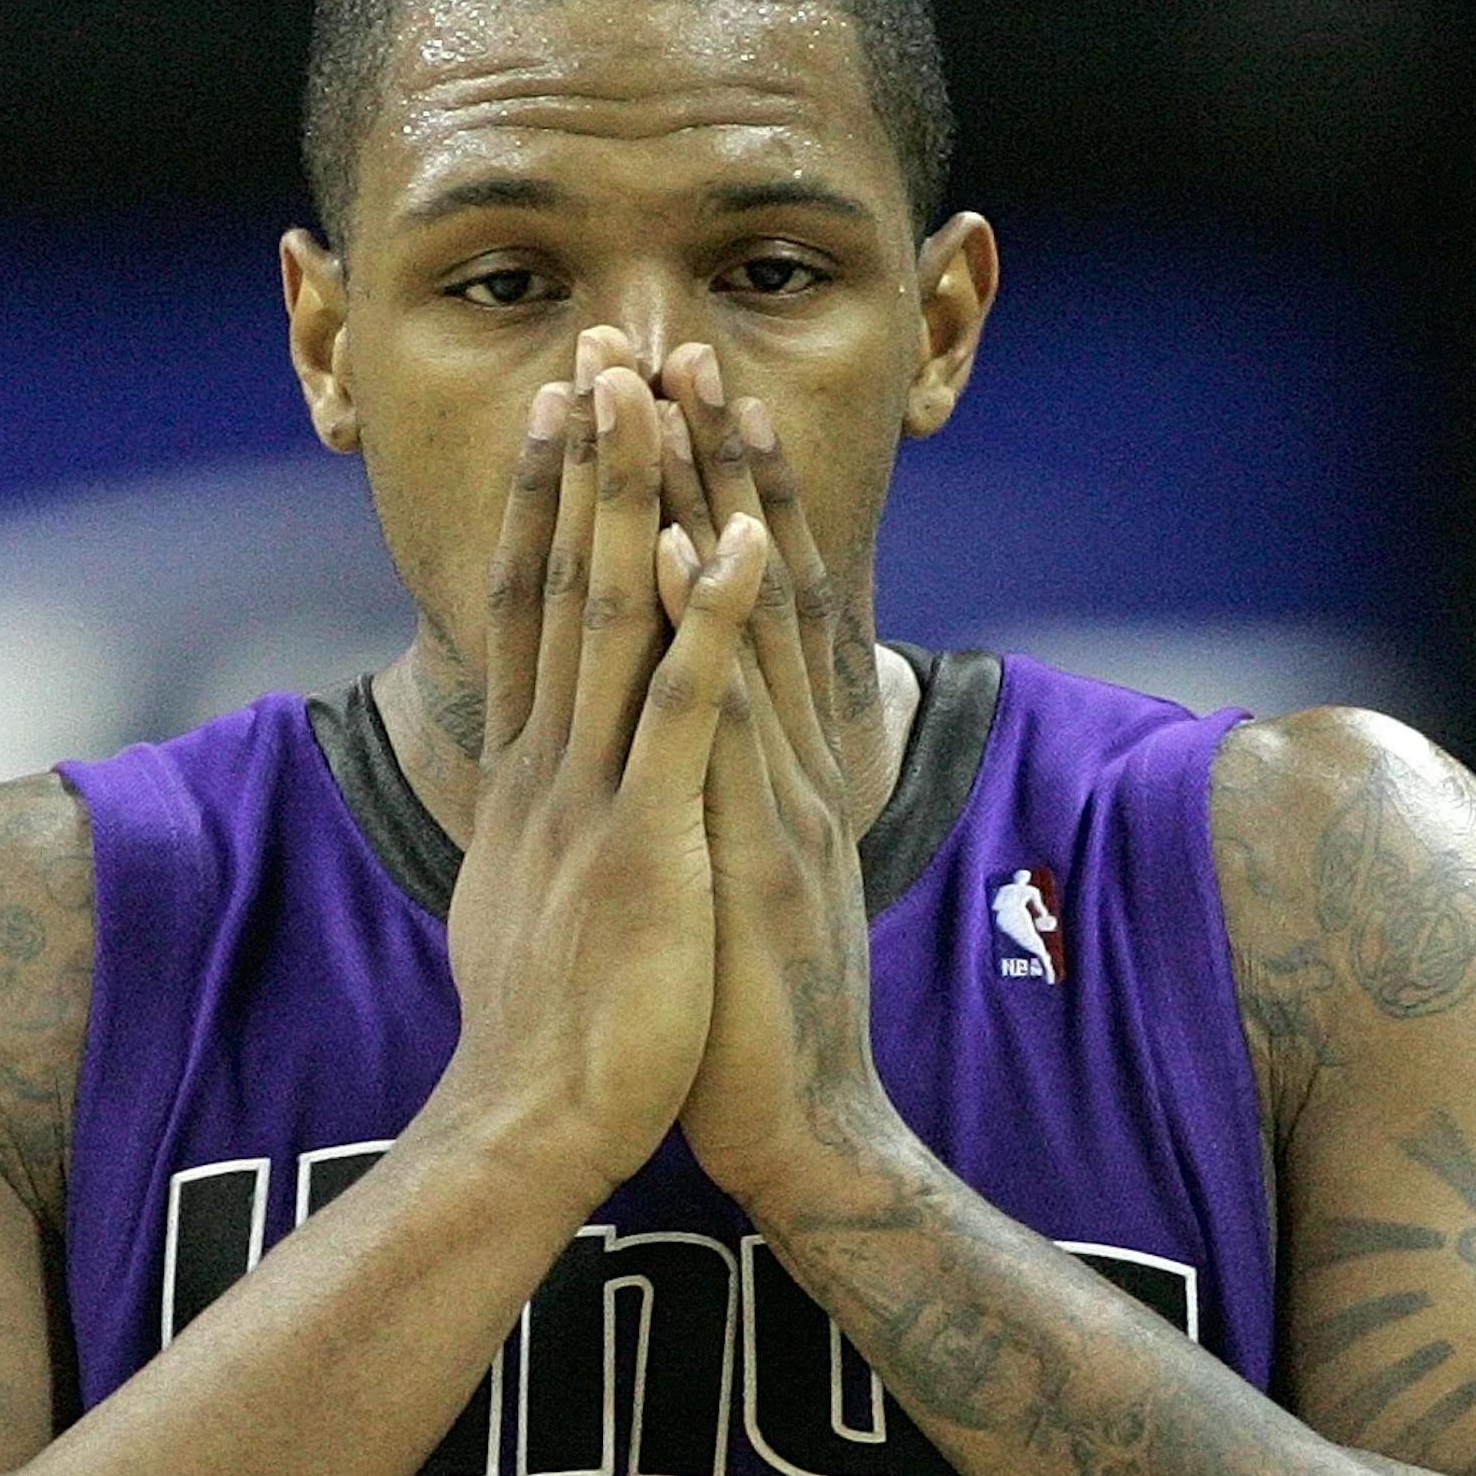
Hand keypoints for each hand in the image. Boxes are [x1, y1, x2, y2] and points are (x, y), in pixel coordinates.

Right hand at [440, 340, 767, 1204]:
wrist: (532, 1130)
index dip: (539, 506)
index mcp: (527, 781)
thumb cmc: (547, 1037)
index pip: (527, 613)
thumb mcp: (522, 908)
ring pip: (612, 621)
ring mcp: (592, 802)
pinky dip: (707, 626)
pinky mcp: (645, 848)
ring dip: (634, 501)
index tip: (555, 415)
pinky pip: (682, 717)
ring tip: (654, 397)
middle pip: (561, 583)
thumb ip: (525, 836)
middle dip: (582, 462)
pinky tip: (732, 546)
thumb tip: (515, 805)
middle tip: (597, 349)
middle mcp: (548, 769)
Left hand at [653, 346, 895, 1214]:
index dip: (714, 501)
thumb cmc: (749, 1021)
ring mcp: (781, 802)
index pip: (740, 608)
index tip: (673, 404)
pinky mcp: (763, 854)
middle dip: (712, 462)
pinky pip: (733, 724)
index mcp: (769, 771)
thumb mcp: (731, 889)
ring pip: (748, 624)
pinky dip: (720, 634)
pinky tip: (701, 551)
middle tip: (673, 343)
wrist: (803, 1132)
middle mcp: (784, 764)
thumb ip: (716, 810)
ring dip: (722, 504)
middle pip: (750, 583)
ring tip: (688, 397)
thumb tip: (681, 759)